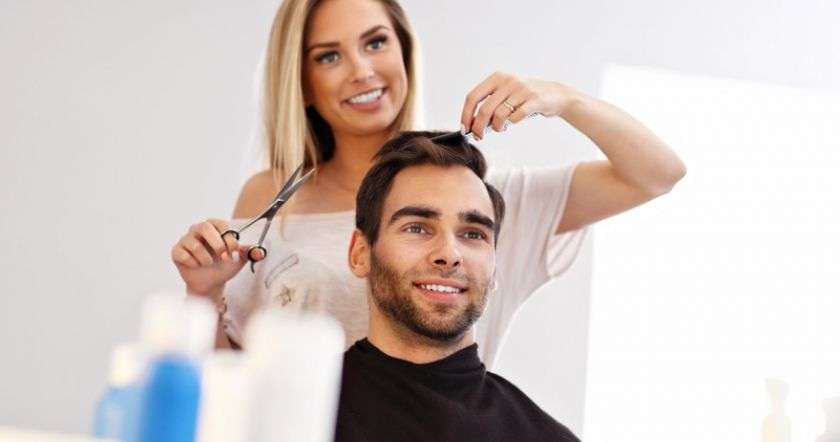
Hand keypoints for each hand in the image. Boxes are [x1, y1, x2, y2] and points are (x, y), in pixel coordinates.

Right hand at [170, 219, 249, 298]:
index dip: (229, 239)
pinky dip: (194, 264)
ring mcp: (185, 239)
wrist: (211, 283)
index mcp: (214, 226)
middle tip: (223, 258)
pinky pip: (183, 255)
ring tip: (209, 264)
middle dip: (217, 245)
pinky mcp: (176, 252)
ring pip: (194, 245)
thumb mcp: (240, 259)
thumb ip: (251, 252)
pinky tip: (197, 266)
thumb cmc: (224, 266)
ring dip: (206, 259)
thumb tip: (260, 252)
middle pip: (205, 227)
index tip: (234, 252)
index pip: (221, 224)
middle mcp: (198, 229)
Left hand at [460, 72, 575, 138]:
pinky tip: (514, 121)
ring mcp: (522, 90)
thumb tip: (472, 124)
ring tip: (500, 128)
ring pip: (499, 115)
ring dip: (497, 127)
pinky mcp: (534, 100)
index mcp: (497, 78)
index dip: (466, 114)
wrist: (555, 95)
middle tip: (478, 136)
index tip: (464, 128)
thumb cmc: (525, 98)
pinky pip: (516, 117)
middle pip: (484, 109)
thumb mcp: (505, 94)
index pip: (473, 96)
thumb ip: (490, 105)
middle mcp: (508, 81)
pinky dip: (512, 123)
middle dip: (478, 127)